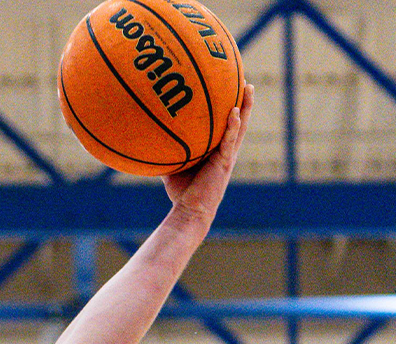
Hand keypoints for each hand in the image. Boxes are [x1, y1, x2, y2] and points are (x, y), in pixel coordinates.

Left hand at [163, 83, 254, 220]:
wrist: (190, 211)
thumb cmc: (182, 192)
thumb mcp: (172, 165)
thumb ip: (167, 150)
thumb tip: (147, 135)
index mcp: (217, 150)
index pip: (226, 125)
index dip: (230, 107)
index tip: (230, 87)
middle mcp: (226, 150)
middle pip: (239, 120)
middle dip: (244, 100)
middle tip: (245, 80)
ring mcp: (227, 156)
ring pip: (240, 127)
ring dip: (246, 107)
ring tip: (248, 87)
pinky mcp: (225, 162)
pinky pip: (230, 141)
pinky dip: (233, 126)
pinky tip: (235, 111)